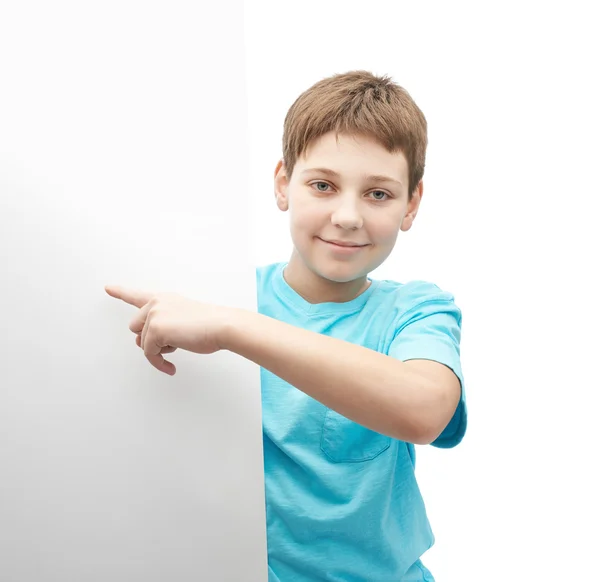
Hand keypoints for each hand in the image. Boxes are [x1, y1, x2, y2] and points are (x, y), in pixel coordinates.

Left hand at [104, 286, 230, 374]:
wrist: (222, 325)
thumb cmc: (210, 325)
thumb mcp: (183, 320)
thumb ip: (162, 325)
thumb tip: (143, 342)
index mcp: (164, 299)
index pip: (137, 295)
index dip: (121, 292)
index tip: (108, 288)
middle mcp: (156, 303)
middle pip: (136, 328)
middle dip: (149, 340)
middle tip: (170, 345)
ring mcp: (155, 314)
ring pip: (142, 343)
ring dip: (157, 351)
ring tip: (179, 348)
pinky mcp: (155, 329)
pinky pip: (149, 354)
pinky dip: (159, 363)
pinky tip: (171, 365)